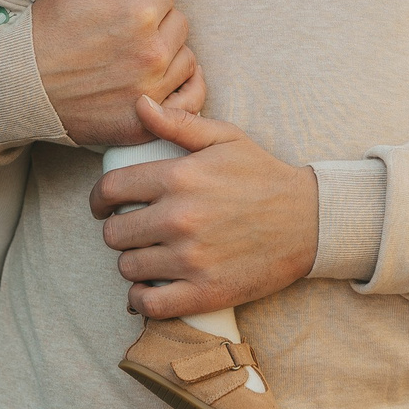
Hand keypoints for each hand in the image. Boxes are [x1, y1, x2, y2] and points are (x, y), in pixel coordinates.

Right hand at [31, 0, 206, 146]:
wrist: (20, 85)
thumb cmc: (48, 28)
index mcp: (141, 13)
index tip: (113, 11)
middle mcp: (154, 53)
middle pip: (179, 25)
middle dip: (156, 25)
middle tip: (120, 35)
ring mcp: (153, 91)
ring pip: (186, 60)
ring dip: (167, 55)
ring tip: (129, 59)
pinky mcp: (148, 123)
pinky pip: (190, 100)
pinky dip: (182, 91)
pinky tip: (158, 84)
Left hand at [91, 95, 317, 318]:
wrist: (310, 221)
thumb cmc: (264, 176)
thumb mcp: (225, 138)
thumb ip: (178, 123)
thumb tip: (138, 104)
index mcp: (180, 177)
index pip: (111, 189)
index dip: (98, 198)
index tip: (103, 206)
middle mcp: (180, 218)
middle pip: (114, 232)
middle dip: (118, 231)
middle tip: (134, 231)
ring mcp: (191, 259)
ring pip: (128, 267)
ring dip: (133, 263)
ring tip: (148, 256)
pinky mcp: (204, 292)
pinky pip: (149, 304)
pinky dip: (141, 299)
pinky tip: (149, 288)